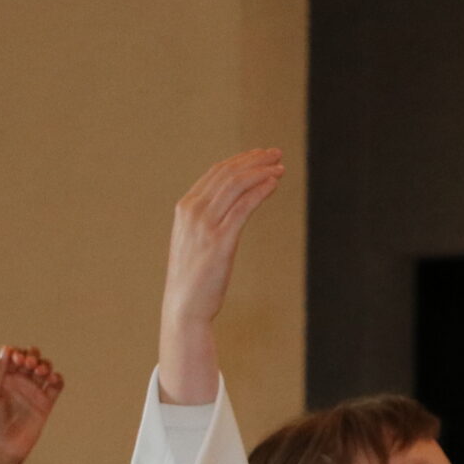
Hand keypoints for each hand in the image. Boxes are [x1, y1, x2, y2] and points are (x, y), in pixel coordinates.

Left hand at [0, 345, 64, 463]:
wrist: (2, 447)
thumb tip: (7, 348)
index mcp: (4, 378)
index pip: (15, 356)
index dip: (18, 352)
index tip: (17, 358)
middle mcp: (20, 383)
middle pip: (32, 359)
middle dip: (33, 355)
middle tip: (29, 363)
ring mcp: (33, 393)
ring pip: (45, 369)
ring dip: (45, 364)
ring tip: (40, 371)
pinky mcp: (45, 404)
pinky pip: (56, 386)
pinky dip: (57, 378)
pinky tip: (52, 378)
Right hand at [158, 149, 285, 405]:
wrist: (184, 309)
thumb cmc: (192, 279)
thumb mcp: (194, 242)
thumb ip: (206, 221)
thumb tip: (228, 208)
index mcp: (184, 209)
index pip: (216, 173)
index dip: (241, 160)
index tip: (260, 155)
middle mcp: (192, 212)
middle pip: (228, 174)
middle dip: (255, 160)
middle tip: (276, 154)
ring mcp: (205, 226)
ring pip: (237, 186)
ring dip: (261, 172)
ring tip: (280, 168)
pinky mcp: (220, 242)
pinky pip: (243, 207)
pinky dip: (260, 191)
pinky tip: (273, 184)